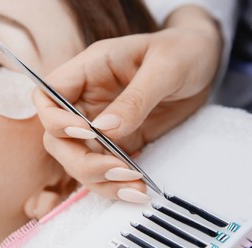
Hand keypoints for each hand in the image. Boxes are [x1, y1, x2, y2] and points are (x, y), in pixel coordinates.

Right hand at [33, 6, 222, 201]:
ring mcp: (103, 125)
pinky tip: (137, 191)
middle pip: (58, 138)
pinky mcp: (121, 143)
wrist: (203, 63)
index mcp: (90, 70)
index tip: (87, 132)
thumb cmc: (182, 52)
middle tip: (117, 169)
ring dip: (100, 180)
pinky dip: (116, 185)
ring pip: (79, 160)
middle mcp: (89, 100)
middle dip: (81, 160)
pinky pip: (106, 169)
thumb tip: (105, 130)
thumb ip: (135, 99)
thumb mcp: (164, 68)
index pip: (48, 96)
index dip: (55, 119)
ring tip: (134, 187)